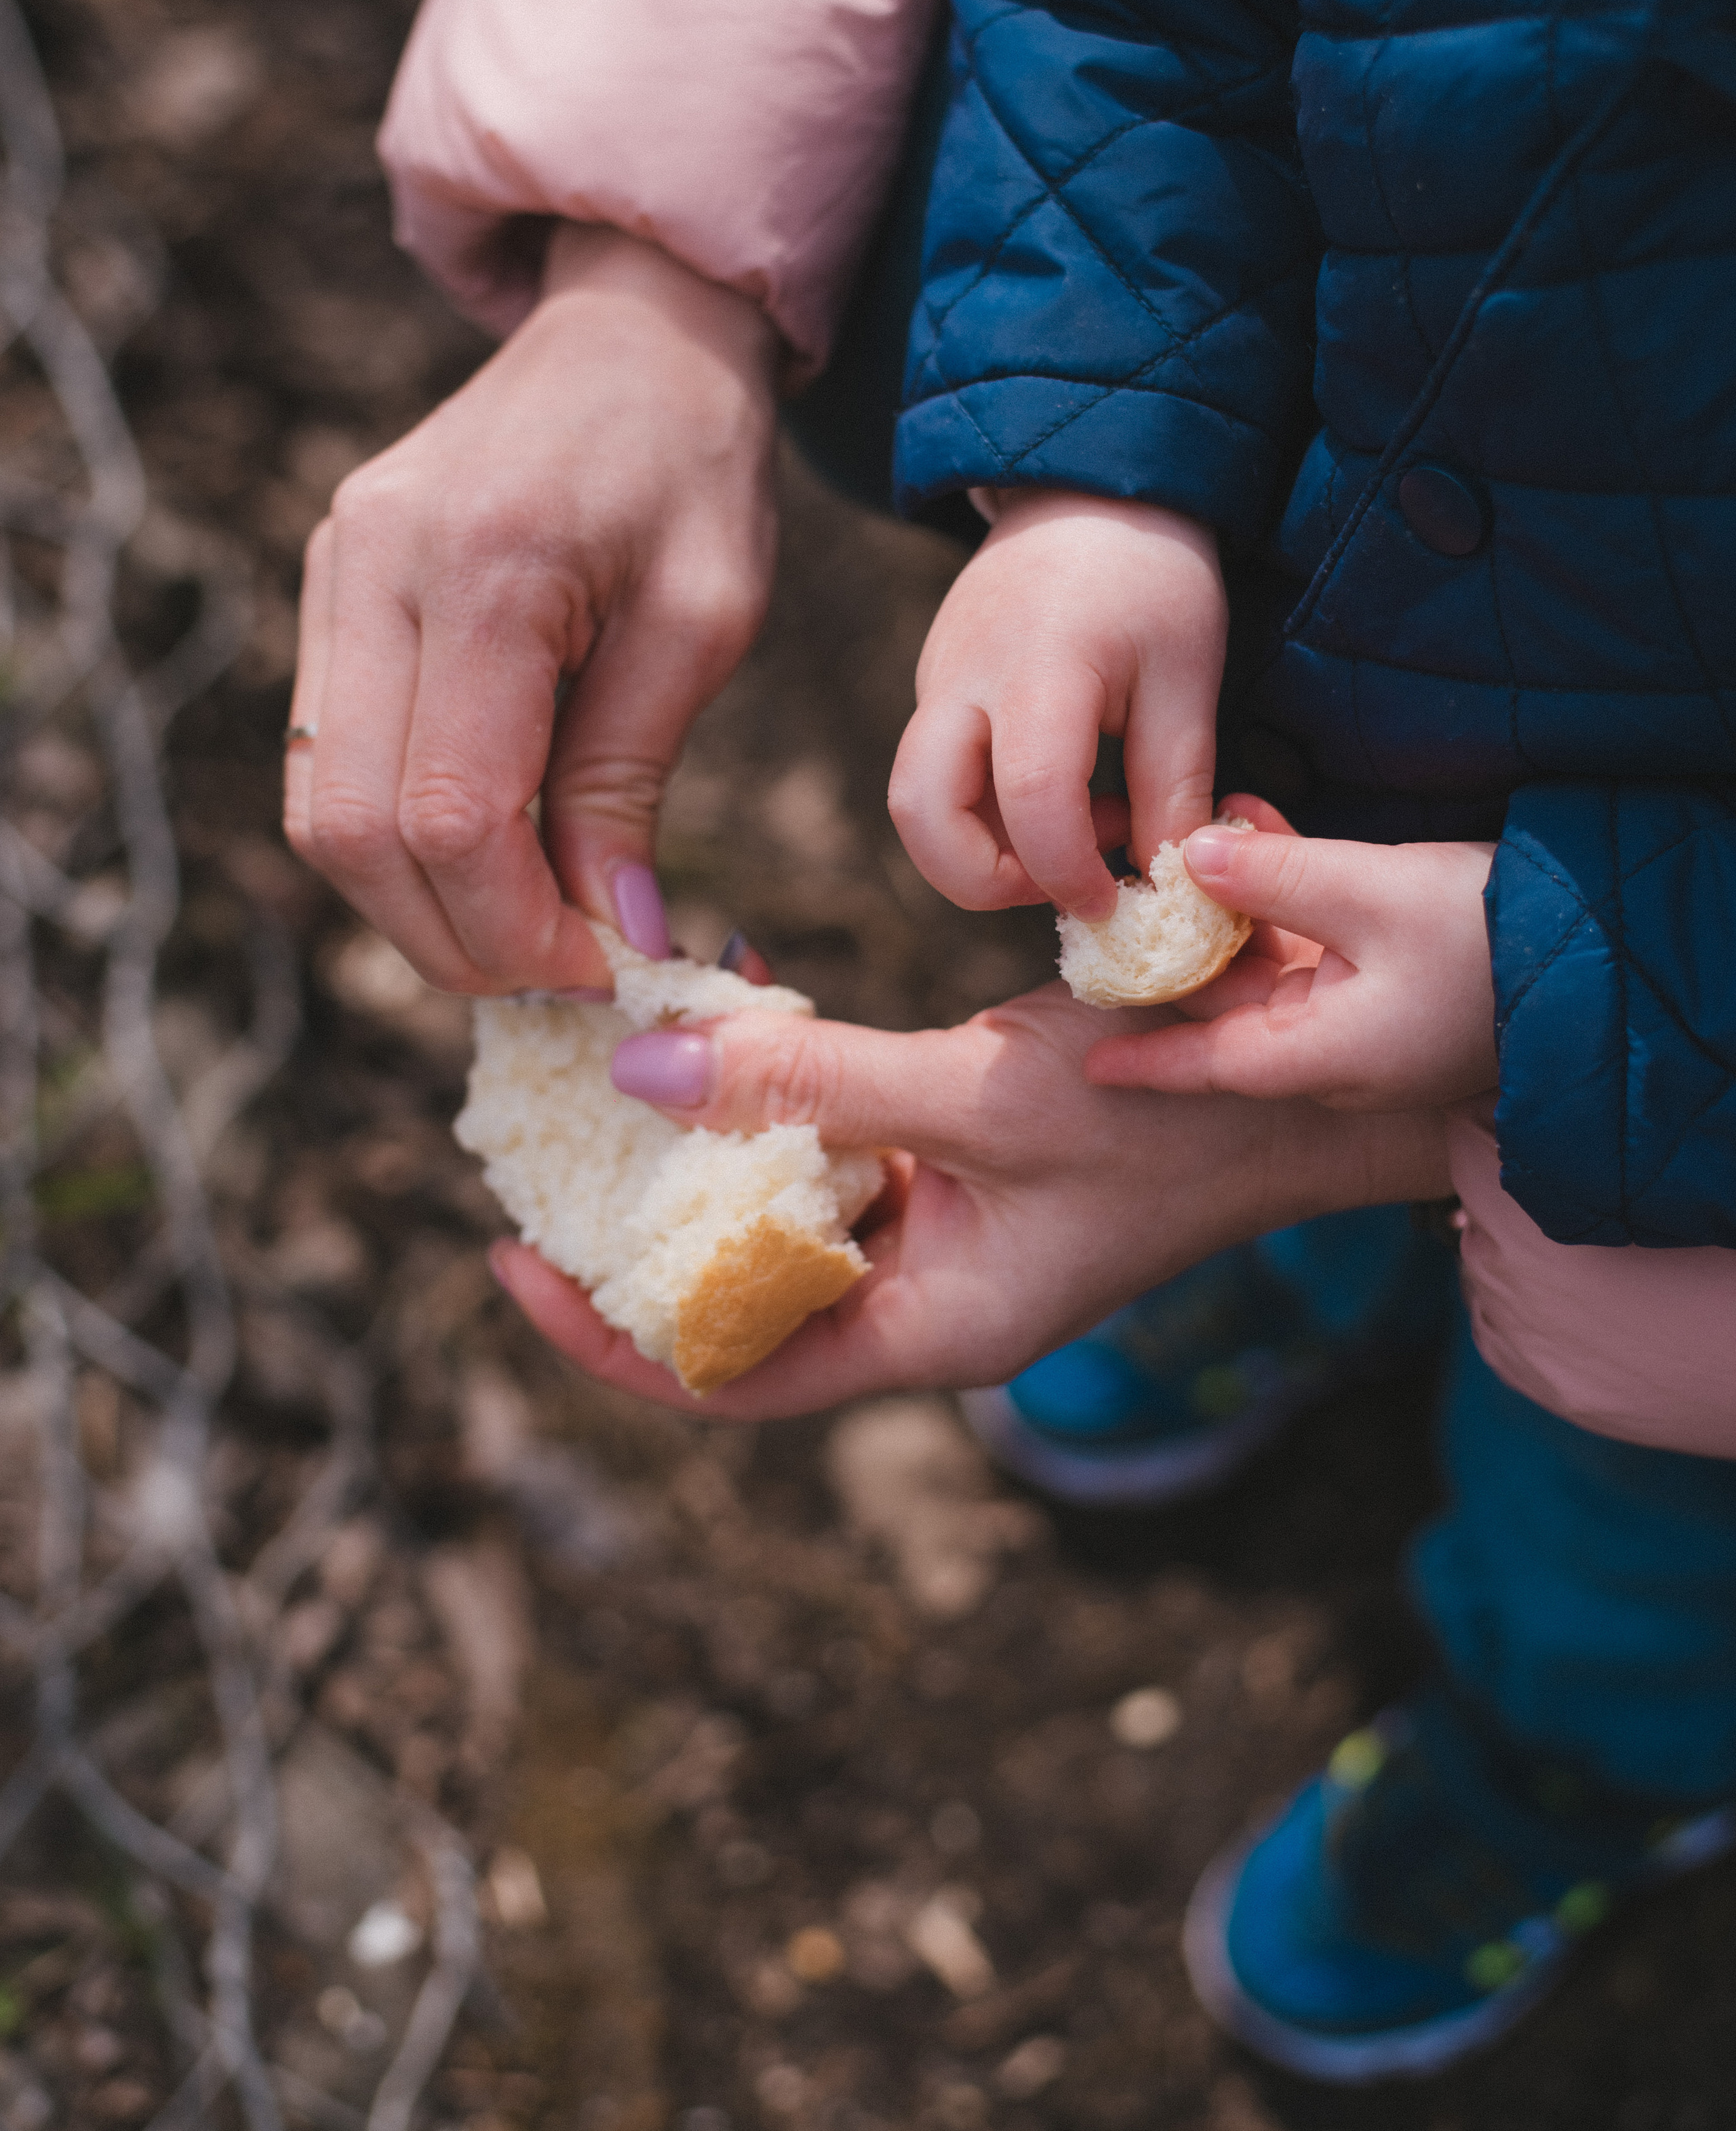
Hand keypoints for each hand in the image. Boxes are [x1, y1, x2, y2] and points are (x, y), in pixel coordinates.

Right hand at [284, 225, 778, 993]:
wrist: (627, 337)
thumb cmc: (691, 469)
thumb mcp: (703, 622)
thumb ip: (631, 780)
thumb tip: (612, 938)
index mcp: (483, 567)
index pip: (450, 813)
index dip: (513, 926)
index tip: (598, 971)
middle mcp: (373, 567)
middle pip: (355, 830)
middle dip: (454, 937)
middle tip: (559, 976)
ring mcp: (331, 573)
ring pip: (319, 810)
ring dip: (413, 902)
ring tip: (523, 926)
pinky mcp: (326, 586)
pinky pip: (324, 758)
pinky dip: (393, 837)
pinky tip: (485, 854)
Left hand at [489, 982, 1451, 1416]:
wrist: (1311, 1081)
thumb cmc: (1168, 1110)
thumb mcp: (979, 1097)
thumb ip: (813, 1082)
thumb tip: (641, 1065)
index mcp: (926, 1330)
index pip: (724, 1373)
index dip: (606, 1333)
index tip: (511, 1260)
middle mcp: (923, 1295)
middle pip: (738, 1287)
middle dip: (640, 1214)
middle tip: (548, 1128)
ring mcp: (945, 1229)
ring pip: (784, 1200)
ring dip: (711, 1128)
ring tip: (636, 1038)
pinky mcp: (966, 1163)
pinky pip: (840, 1142)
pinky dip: (785, 1086)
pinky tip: (747, 1002)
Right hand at [887, 490, 1226, 919]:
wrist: (1088, 485)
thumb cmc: (1153, 576)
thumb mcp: (1187, 678)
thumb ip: (1175, 785)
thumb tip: (1169, 886)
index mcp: (1039, 671)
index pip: (1030, 803)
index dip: (1069, 873)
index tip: (1117, 900)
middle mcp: (962, 681)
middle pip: (920, 816)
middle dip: (984, 883)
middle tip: (1067, 885)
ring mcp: (936, 682)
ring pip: (916, 803)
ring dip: (982, 852)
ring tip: (1077, 834)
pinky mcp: (934, 687)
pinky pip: (937, 773)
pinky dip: (987, 814)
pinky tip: (1066, 792)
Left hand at [1085, 804, 1498, 1111]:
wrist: (1607, 950)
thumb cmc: (1488, 932)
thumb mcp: (1371, 890)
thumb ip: (1273, 876)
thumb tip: (1188, 858)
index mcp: (1322, 1056)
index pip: (1205, 1066)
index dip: (1142, 1059)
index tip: (1084, 1055)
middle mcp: (1337, 1056)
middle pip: (1229, 1006)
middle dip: (1184, 941)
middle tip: (1144, 868)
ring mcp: (1370, 1026)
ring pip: (1270, 967)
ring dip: (1237, 903)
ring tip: (1211, 825)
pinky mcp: (1397, 991)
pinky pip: (1317, 951)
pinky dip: (1286, 901)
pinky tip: (1264, 831)